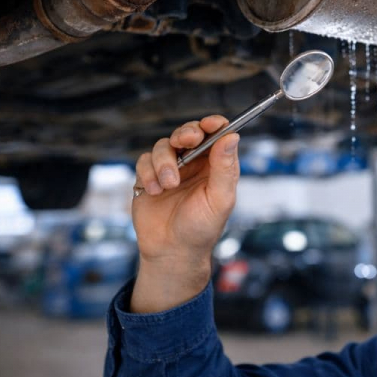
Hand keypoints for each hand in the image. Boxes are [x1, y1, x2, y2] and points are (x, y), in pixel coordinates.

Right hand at [129, 115, 239, 312]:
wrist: (172, 252)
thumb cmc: (201, 229)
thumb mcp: (219, 199)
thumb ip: (225, 168)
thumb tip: (232, 137)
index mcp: (214, 165)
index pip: (216, 134)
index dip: (214, 124)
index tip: (211, 124)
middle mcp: (193, 163)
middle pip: (188, 132)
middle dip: (186, 133)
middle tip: (186, 141)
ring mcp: (169, 168)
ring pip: (163, 145)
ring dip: (165, 162)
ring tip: (169, 185)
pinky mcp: (148, 177)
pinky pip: (144, 160)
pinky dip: (148, 173)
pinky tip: (155, 191)